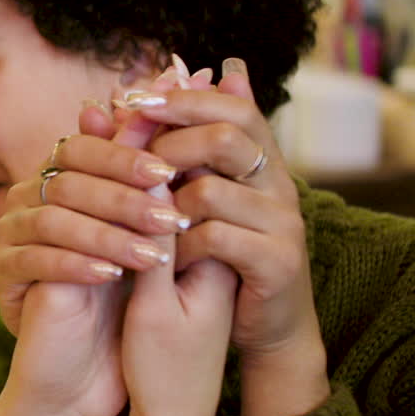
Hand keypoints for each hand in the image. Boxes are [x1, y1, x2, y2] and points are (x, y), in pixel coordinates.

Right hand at [0, 67, 198, 415]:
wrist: (93, 371)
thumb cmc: (130, 297)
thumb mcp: (149, 237)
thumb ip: (149, 182)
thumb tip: (164, 118)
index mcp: (61, 178)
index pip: (83, 147)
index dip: (123, 155)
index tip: (171, 171)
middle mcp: (30, 198)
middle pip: (67, 179)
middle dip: (122, 197)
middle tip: (168, 217)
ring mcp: (10, 234)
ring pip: (53, 218)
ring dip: (106, 234)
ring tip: (152, 256)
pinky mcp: (2, 273)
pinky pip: (34, 259)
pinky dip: (76, 264)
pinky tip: (112, 277)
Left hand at [114, 58, 329, 415]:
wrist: (264, 328)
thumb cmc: (219, 257)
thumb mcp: (195, 198)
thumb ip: (174, 148)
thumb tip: (133, 87)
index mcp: (263, 162)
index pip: (234, 107)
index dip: (185, 99)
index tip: (133, 99)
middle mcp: (279, 185)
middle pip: (226, 137)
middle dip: (167, 145)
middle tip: (131, 163)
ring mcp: (283, 223)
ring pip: (210, 191)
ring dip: (163, 205)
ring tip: (141, 219)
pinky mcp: (278, 262)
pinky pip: (215, 239)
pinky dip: (177, 247)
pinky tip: (159, 258)